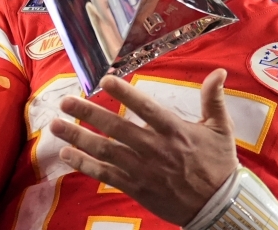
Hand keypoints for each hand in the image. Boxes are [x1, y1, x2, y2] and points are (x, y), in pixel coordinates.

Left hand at [48, 69, 238, 225]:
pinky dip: (84, 165)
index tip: (104, 80)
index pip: (145, 108)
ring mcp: (142, 169)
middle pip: (115, 128)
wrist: (217, 206)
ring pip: (104, 151)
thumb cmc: (219, 164)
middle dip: (88, 113)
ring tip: (55, 125)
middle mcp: (154, 148)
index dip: (124, 93)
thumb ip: (214, 99)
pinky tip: (67, 154)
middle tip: (66, 101)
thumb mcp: (222, 129)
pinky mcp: (135, 187)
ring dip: (77, 137)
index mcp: (174, 131)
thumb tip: (219, 72)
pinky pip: (105, 175)